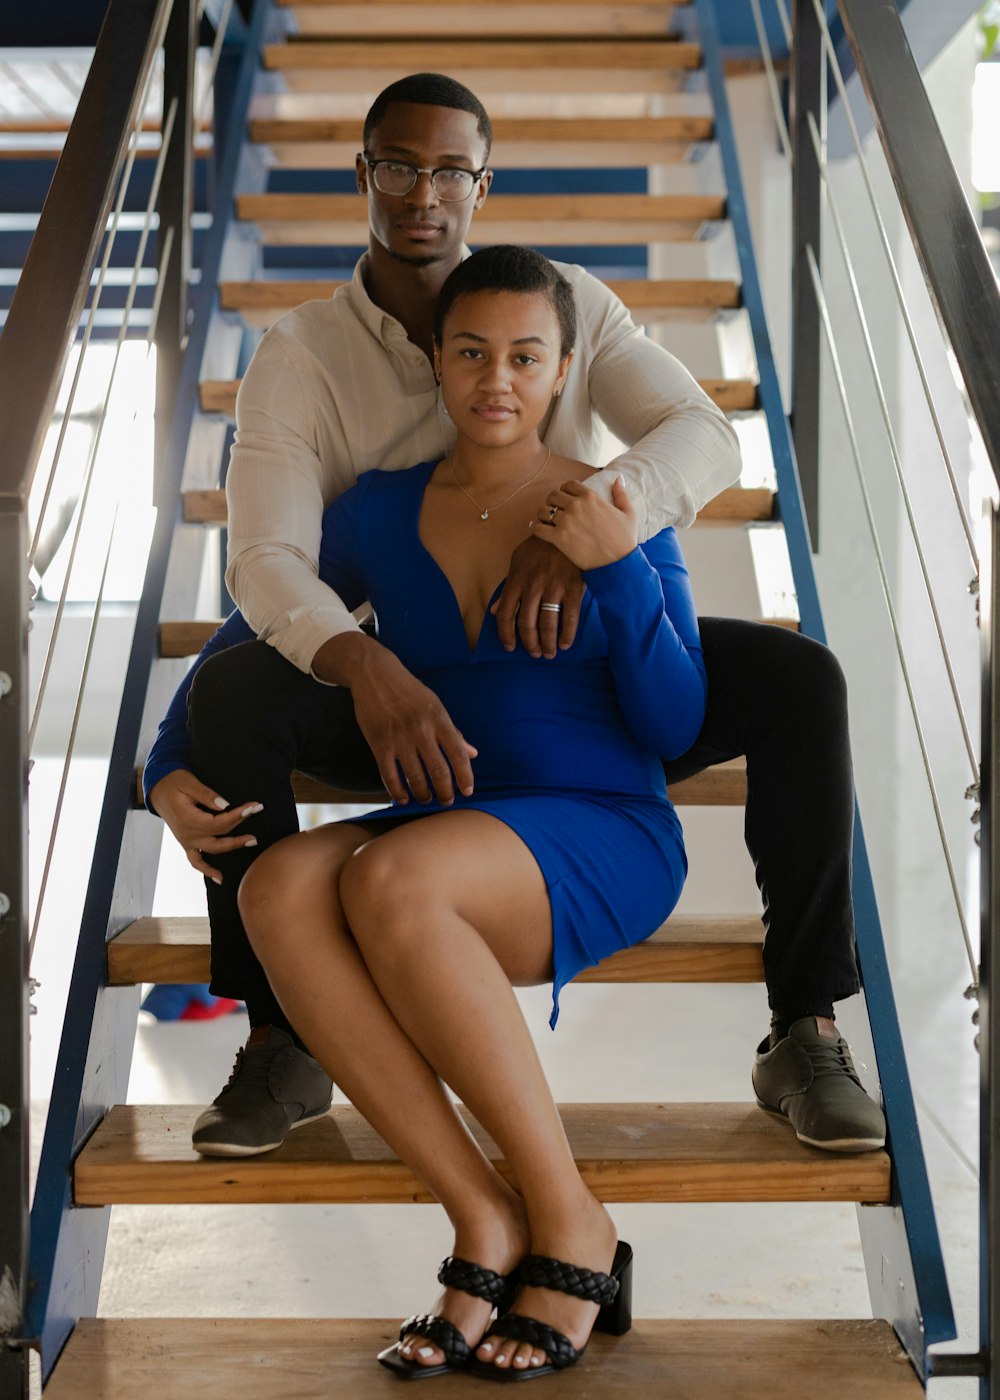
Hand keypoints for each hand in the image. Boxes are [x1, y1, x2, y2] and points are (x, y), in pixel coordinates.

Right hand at [149, 769, 261, 883]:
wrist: (158, 790)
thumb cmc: (173, 783)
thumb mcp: (189, 783)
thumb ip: (207, 795)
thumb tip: (225, 805)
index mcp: (188, 820)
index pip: (219, 822)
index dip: (239, 815)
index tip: (254, 806)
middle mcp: (188, 835)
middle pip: (220, 837)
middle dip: (241, 832)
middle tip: (258, 823)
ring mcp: (186, 841)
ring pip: (213, 850)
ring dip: (232, 847)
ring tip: (251, 841)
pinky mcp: (186, 843)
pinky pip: (196, 861)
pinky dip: (207, 870)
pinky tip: (220, 878)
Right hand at [316, 633, 476, 805]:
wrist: (375, 675)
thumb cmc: (410, 691)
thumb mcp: (436, 706)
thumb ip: (453, 732)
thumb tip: (473, 754)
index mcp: (439, 719)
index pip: (458, 754)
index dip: (465, 776)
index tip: (468, 791)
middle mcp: (421, 730)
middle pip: (439, 770)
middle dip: (445, 791)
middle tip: (447, 801)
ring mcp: (399, 738)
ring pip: (415, 777)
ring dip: (423, 794)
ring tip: (426, 799)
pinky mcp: (379, 744)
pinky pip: (389, 775)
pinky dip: (397, 791)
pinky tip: (403, 798)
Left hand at [490, 535, 585, 658]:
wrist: (567, 528)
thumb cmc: (541, 546)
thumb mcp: (518, 561)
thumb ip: (507, 587)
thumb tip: (494, 611)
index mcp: (517, 580)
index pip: (505, 614)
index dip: (505, 634)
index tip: (510, 647)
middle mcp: (532, 585)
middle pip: (526, 623)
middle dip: (529, 643)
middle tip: (535, 653)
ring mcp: (553, 586)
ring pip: (547, 623)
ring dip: (547, 643)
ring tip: (550, 653)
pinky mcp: (573, 586)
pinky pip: (569, 616)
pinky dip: (567, 634)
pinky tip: (565, 644)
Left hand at [533, 475, 637, 571]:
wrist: (618, 563)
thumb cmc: (625, 540)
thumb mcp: (628, 513)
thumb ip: (621, 494)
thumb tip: (618, 478)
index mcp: (590, 496)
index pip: (568, 485)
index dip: (565, 491)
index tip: (565, 499)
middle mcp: (576, 505)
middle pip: (552, 496)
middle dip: (552, 502)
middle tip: (555, 512)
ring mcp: (566, 521)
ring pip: (543, 511)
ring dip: (543, 515)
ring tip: (547, 522)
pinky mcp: (558, 538)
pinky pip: (538, 528)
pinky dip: (537, 529)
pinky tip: (541, 531)